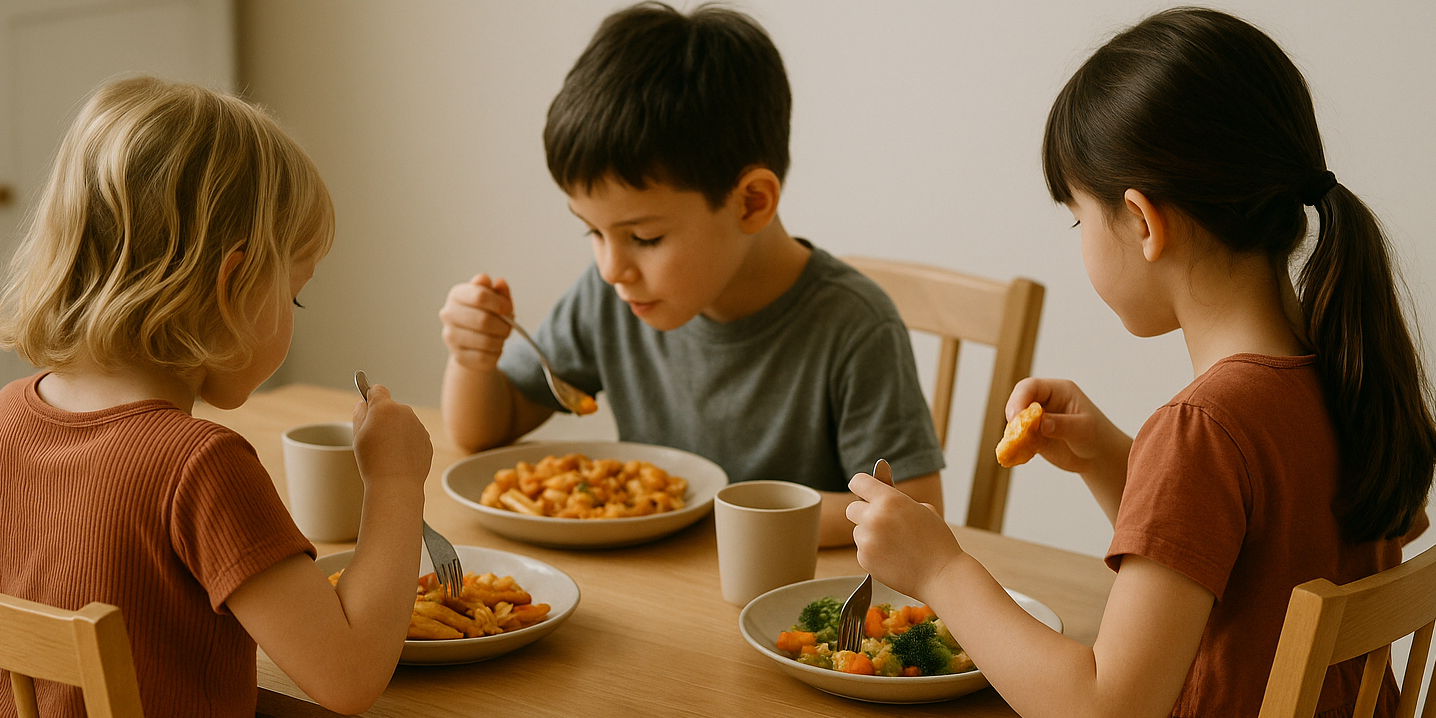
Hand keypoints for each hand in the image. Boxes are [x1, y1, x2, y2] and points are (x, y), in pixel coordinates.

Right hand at [352, 383, 432, 490]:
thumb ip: (360, 413)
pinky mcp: (426, 439)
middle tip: (374, 439)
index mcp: (385, 407)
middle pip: (391, 408)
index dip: (370, 398)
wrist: (396, 484)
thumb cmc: (372, 460)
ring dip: (396, 431)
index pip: (377, 389)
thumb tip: (364, 403)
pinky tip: (398, 458)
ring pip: (403, 422)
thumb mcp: (357, 435)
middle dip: (383, 418)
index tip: (367, 408)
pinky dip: (406, 443)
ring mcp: (418, 426)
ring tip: (387, 453)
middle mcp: (405, 412)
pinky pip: (413, 436)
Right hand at [438, 274, 513, 371]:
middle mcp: (448, 314)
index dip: (499, 303)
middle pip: (483, 320)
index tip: (507, 308)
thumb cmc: (486, 315)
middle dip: (503, 325)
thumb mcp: (496, 300)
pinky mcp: (458, 356)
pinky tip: (494, 348)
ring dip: (500, 340)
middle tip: (508, 327)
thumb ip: (499, 291)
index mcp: (457, 295)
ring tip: (501, 337)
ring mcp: (450, 337)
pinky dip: (495, 353)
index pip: (480, 296)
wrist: (473, 342)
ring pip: (485, 341)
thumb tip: (499, 282)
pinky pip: (484, 358)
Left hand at [846, 472, 964, 601]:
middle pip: (852, 508)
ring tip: (894, 544)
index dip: (862, 486)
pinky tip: (893, 556)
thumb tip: (881, 493)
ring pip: (858, 531)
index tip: (864, 490)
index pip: (859, 482)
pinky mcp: (864, 559)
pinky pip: (862, 550)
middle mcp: (873, 518)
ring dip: (869, 535)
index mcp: (889, 500)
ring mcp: (866, 540)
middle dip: (864, 513)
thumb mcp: (923, 510)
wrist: (941, 575)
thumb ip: (898, 500)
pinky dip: (873, 552)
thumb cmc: (936, 541)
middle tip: (882, 521)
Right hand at [1005, 377, 1127, 475]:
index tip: (1015, 415)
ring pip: (1015, 421)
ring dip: (1013, 432)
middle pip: (1019, 400)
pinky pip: (1018, 438)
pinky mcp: (1033, 436)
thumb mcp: (1085, 428)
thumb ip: (1064, 425)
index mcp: (1058, 391)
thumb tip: (1041, 423)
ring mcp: (1037, 419)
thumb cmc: (1097, 436)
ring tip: (1017, 444)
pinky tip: (1018, 452)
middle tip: (1013, 431)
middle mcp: (1044, 402)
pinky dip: (1015, 445)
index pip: (1031, 386)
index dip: (1019, 398)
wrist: (1099, 457)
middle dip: (1014, 414)